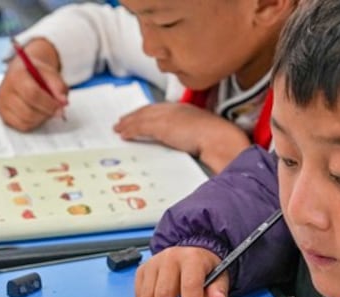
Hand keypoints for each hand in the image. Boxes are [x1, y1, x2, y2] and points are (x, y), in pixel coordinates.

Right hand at [0, 39, 67, 131]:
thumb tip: (63, 102)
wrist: (23, 72)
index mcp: (16, 76)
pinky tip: (38, 114)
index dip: (49, 103)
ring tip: (47, 109)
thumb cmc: (37, 73)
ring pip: (27, 120)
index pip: (32, 94)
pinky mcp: (4, 115)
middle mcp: (5, 91)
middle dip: (47, 113)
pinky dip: (34, 123)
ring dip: (42, 118)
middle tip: (57, 110)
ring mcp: (2, 104)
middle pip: (29, 111)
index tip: (61, 106)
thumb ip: (58, 86)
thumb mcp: (50, 73)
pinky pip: (23, 126)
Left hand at [114, 103, 250, 172]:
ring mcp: (168, 116)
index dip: (148, 113)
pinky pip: (140, 127)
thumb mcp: (202, 135)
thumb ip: (190, 135)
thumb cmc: (218, 140)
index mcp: (186, 109)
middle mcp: (175, 109)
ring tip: (118, 128)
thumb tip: (184, 144)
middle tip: (123, 121)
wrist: (220, 139)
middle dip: (134, 115)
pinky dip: (130, 130)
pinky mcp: (161, 125)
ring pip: (141, 117)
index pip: (161, 109)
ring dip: (128, 123)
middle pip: (149, 110)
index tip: (140, 117)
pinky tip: (123, 135)